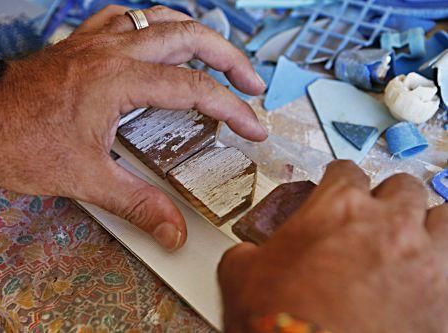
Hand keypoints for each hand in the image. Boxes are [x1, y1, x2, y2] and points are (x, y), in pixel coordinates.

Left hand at [0, 5, 266, 250]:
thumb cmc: (21, 146)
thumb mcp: (85, 179)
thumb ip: (137, 203)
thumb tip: (172, 231)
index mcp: (117, 79)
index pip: (194, 87)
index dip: (232, 108)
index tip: (252, 126)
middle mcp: (111, 51)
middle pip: (188, 34)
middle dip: (229, 57)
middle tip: (251, 82)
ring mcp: (95, 42)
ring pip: (159, 17)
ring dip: (195, 34)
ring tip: (216, 57)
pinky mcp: (81, 44)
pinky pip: (125, 18)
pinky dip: (151, 26)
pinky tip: (156, 42)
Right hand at [219, 160, 447, 332]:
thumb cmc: (278, 322)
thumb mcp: (241, 275)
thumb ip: (249, 252)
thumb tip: (247, 255)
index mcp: (337, 209)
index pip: (345, 171)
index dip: (339, 178)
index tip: (339, 186)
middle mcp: (387, 225)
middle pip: (401, 187)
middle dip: (387, 198)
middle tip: (374, 216)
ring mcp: (424, 260)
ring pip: (443, 217)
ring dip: (428, 224)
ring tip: (413, 239)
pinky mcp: (445, 298)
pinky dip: (441, 266)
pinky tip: (424, 278)